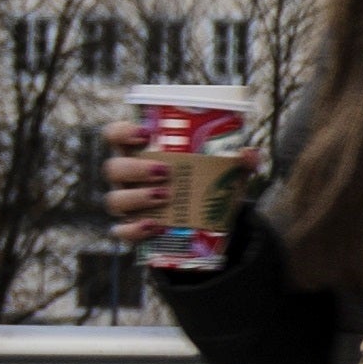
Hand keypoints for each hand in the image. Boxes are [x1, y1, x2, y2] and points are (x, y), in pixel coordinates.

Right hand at [103, 129, 249, 248]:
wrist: (208, 222)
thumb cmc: (206, 183)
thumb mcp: (225, 171)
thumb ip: (240, 161)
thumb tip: (249, 154)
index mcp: (140, 153)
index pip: (115, 136)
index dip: (121, 132)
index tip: (145, 133)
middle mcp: (127, 177)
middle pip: (113, 168)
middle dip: (135, 168)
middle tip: (165, 171)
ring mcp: (127, 203)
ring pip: (114, 199)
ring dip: (136, 197)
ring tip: (166, 196)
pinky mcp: (132, 229)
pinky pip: (121, 231)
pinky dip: (134, 229)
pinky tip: (154, 226)